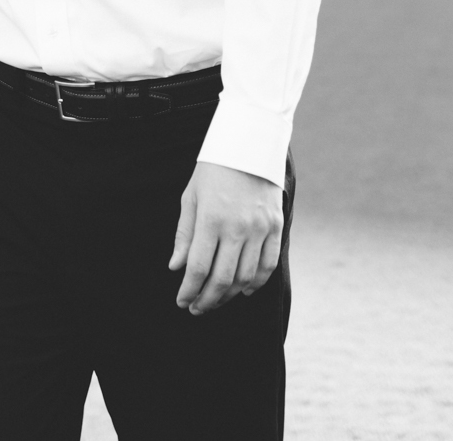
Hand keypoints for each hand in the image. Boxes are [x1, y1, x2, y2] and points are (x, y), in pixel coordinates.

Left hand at [168, 161, 283, 315]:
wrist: (249, 144)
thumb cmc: (213, 170)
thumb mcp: (191, 197)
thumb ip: (184, 235)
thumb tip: (176, 267)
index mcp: (211, 219)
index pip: (198, 268)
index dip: (189, 291)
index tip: (181, 302)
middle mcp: (237, 227)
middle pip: (222, 279)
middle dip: (207, 300)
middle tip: (197, 309)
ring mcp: (260, 228)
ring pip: (246, 277)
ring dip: (229, 295)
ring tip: (216, 300)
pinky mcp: (276, 226)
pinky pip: (268, 264)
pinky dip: (257, 282)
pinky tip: (244, 290)